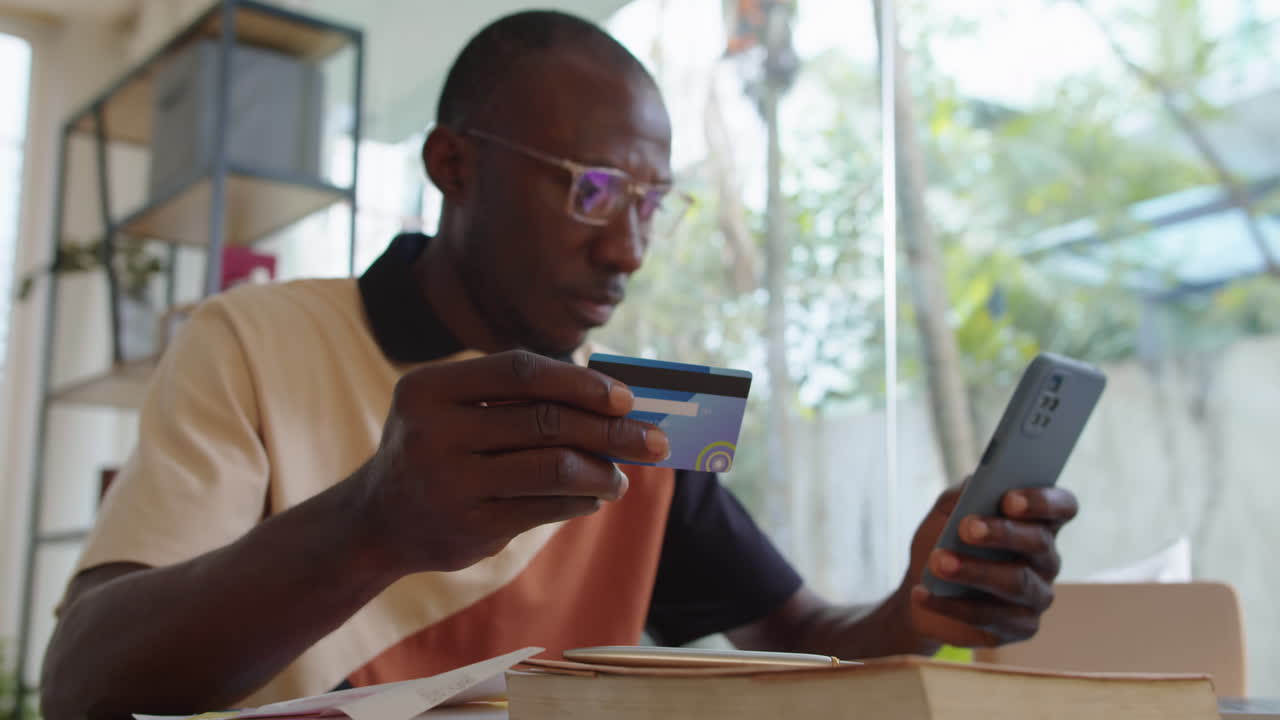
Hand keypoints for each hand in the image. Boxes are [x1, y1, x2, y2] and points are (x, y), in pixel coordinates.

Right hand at [352, 350, 668, 574]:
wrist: (376, 522)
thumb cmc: (438, 450)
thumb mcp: (452, 410)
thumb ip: (515, 399)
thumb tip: (612, 399)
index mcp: (429, 388)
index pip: (520, 371)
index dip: (580, 381)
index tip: (625, 397)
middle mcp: (432, 432)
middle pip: (545, 421)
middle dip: (610, 431)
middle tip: (653, 441)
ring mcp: (448, 483)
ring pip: (552, 468)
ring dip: (602, 471)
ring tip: (622, 476)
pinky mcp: (467, 527)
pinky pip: (544, 508)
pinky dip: (580, 500)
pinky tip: (594, 496)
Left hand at [901, 482, 1078, 647]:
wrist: (921, 589)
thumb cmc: (943, 542)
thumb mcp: (945, 512)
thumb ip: (961, 494)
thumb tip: (976, 481)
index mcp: (1037, 521)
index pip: (1062, 506)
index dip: (1042, 501)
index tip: (1009, 499)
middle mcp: (1046, 558)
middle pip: (1039, 542)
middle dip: (1002, 533)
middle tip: (966, 528)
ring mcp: (1037, 595)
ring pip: (1017, 582)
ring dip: (975, 571)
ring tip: (938, 562)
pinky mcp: (1021, 627)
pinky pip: (990, 617)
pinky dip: (952, 605)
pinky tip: (923, 593)